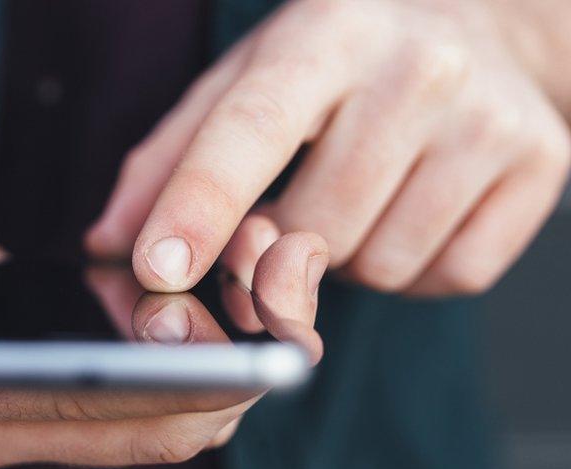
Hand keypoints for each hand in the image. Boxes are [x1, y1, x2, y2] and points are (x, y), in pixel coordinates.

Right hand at [0, 228, 325, 468]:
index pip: (87, 413)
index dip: (181, 383)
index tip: (253, 335)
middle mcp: (4, 425)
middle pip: (160, 430)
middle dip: (239, 363)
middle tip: (277, 266)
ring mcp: (44, 414)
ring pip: (181, 416)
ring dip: (242, 349)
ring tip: (265, 256)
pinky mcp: (75, 390)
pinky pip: (171, 387)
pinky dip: (220, 342)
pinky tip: (234, 274)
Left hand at [87, 0, 570, 295]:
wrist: (480, 19)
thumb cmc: (339, 59)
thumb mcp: (247, 78)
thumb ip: (171, 158)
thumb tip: (109, 245)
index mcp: (325, 35)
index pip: (251, 128)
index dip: (200, 206)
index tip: (156, 271)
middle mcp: (417, 69)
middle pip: (312, 228)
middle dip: (275, 250)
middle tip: (280, 216)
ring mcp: (490, 120)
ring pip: (378, 263)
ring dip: (345, 256)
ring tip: (357, 191)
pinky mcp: (541, 167)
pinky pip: (445, 276)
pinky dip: (411, 265)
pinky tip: (409, 206)